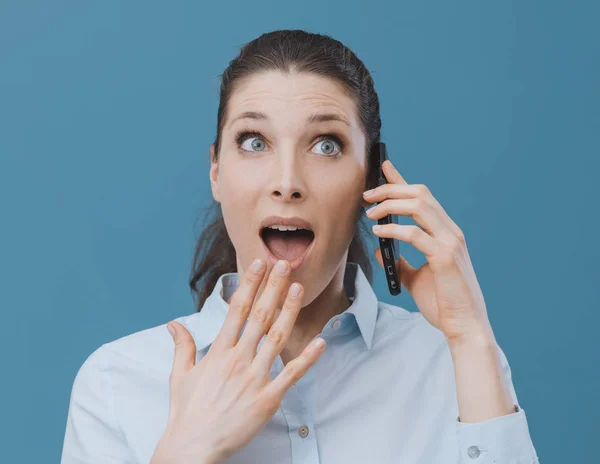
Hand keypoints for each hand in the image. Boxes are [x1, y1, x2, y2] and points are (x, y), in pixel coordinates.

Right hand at [152, 259, 326, 463]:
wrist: (192, 446)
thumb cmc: (187, 411)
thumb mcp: (179, 375)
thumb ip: (182, 346)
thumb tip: (173, 323)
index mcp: (219, 351)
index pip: (236, 309)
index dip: (250, 283)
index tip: (259, 263)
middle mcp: (238, 360)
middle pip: (259, 316)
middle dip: (273, 287)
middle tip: (285, 264)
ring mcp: (254, 379)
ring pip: (276, 338)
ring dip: (289, 311)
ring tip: (299, 288)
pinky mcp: (267, 400)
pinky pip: (291, 375)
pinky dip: (306, 359)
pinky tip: (320, 342)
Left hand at [363, 159, 493, 344]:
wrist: (464, 326)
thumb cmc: (444, 304)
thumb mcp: (415, 279)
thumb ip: (400, 263)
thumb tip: (381, 252)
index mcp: (445, 233)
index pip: (422, 198)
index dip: (401, 180)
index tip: (384, 167)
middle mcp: (450, 232)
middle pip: (420, 194)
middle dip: (391, 189)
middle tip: (367, 195)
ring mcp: (450, 242)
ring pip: (419, 206)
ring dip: (390, 205)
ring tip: (370, 213)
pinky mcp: (445, 257)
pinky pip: (415, 234)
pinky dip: (394, 230)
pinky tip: (379, 234)